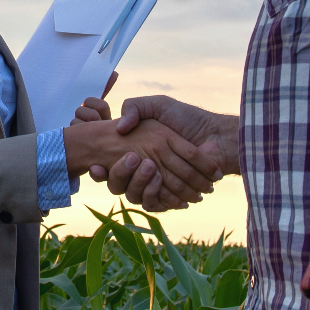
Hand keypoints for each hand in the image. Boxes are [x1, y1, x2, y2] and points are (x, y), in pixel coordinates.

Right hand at [74, 94, 236, 210]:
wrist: (216, 136)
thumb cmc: (188, 119)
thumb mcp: (157, 106)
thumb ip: (134, 108)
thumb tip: (120, 127)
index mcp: (138, 151)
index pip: (112, 164)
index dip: (100, 169)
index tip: (94, 166)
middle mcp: (145, 169)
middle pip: (119, 183)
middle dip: (116, 176)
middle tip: (122, 162)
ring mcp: (158, 184)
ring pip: (135, 194)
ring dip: (138, 182)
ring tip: (147, 166)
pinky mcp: (172, 196)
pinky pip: (155, 203)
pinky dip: (156, 195)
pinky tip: (157, 178)